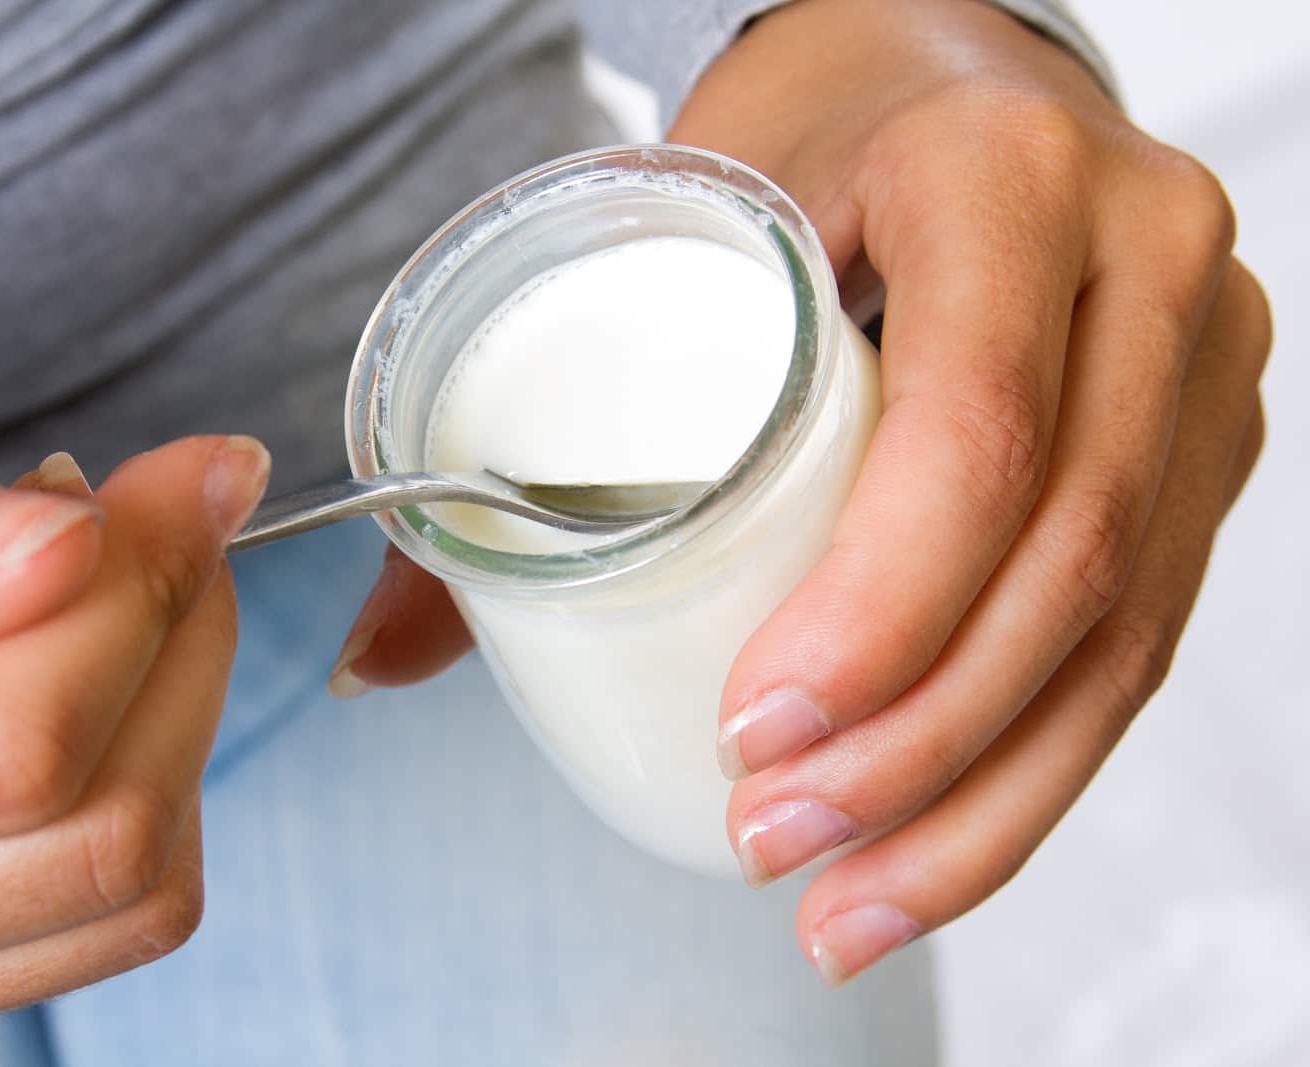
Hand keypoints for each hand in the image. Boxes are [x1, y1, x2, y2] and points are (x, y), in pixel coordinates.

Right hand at [0, 395, 267, 1062]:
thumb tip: (55, 549)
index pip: (2, 746)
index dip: (136, 587)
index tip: (182, 475)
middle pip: (97, 833)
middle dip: (176, 642)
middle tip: (156, 518)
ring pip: (122, 897)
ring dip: (170, 718)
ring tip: (100, 592)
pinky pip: (86, 929)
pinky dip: (130, 789)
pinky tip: (61, 683)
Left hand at [330, 0, 1270, 984]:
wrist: (949, 81)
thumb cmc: (805, 140)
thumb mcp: (672, 219)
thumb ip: (528, 430)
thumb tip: (380, 655)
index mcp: (1001, 176)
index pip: (975, 423)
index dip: (878, 607)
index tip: (752, 730)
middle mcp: (1142, 264)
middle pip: (1066, 560)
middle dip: (912, 747)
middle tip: (766, 835)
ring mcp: (1201, 363)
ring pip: (1123, 635)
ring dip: (978, 803)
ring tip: (839, 905)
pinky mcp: (1205, 447)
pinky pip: (1143, 639)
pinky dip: (1037, 767)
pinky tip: (932, 851)